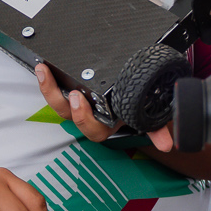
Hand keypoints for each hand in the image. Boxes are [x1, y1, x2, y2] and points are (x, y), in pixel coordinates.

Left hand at [34, 62, 172, 151]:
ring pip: (59, 102)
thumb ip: (157, 128)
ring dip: (49, 88)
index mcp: (106, 122)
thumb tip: (168, 144)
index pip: (92, 129)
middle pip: (70, 116)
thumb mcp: (148, 114)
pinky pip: (56, 88)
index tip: (81, 100)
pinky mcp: (73, 87)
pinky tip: (42, 66)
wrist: (137, 89)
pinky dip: (48, 79)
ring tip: (44, 71)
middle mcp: (90, 114)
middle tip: (71, 91)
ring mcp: (80, 101)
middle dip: (64, 103)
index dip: (84, 118)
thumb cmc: (139, 103)